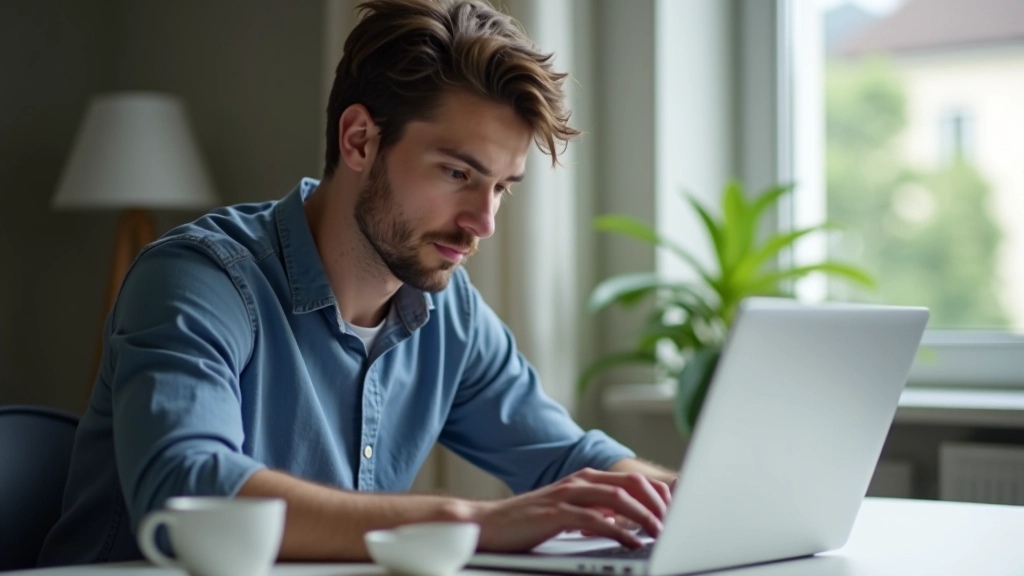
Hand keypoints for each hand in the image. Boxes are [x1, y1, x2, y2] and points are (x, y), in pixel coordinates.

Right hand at [468, 468, 672, 552]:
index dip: (658, 496)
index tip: (674, 516)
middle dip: (657, 505)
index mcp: (585, 479)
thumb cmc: (528, 521)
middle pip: (631, 485)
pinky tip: (631, 543)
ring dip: (644, 517)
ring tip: (659, 535)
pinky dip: (619, 532)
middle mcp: (579, 481)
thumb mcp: (569, 512)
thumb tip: (625, 522)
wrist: (489, 524)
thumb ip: (595, 512)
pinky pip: (596, 520)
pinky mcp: (556, 513)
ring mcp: (567, 495)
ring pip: (618, 499)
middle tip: (673, 527)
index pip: (633, 480)